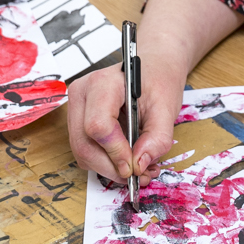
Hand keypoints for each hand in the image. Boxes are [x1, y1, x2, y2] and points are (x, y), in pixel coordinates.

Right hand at [65, 63, 184, 185]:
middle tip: (139, 176)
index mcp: (102, 83)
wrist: (152, 68)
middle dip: (112, 167)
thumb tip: (139, 164)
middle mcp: (82, 94)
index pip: (98, 126)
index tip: (136, 167)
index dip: (116, 152)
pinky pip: (85, 150)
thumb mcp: (167, 107)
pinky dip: (106, 163)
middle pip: (85, 144)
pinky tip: (127, 160)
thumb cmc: (157, 80)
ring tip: (138, 169)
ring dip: (110, 169)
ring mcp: (76, 108)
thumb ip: (157, 138)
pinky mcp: (78, 121)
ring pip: (82, 152)